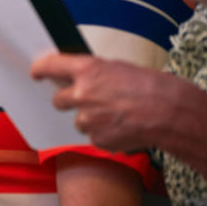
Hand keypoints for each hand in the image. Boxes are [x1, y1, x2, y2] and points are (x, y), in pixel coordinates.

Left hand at [30, 53, 170, 151]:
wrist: (171, 113)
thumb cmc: (150, 87)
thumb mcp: (118, 69)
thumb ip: (93, 74)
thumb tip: (77, 78)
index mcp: (86, 70)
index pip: (49, 66)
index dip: (39, 70)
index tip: (35, 73)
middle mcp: (81, 94)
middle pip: (58, 100)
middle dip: (68, 101)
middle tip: (86, 100)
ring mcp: (87, 119)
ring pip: (79, 121)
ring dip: (91, 120)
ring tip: (117, 115)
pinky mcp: (97, 139)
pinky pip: (94, 137)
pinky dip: (105, 134)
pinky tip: (123, 128)